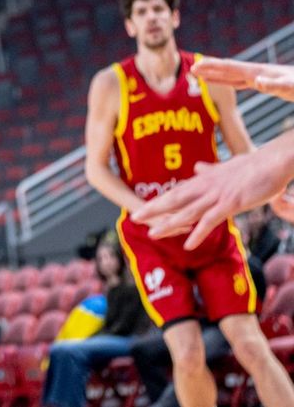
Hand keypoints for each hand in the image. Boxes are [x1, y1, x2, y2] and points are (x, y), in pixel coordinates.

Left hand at [132, 151, 291, 250]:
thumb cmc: (254, 166)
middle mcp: (206, 186)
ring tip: (152, 233)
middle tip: (134, 217)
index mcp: (204, 179)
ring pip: (187, 211)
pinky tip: (188, 244)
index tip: (143, 206)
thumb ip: (210, 170)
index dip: (159, 199)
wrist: (272, 162)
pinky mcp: (231, 203)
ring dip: (169, 223)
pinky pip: (211, 220)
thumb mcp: (227, 168)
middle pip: (174, 199)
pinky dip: (198, 232)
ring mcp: (217, 195)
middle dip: (153, 209)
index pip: (177, 191)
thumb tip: (197, 168)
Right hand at [191, 58, 293, 99]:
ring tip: (200, 74)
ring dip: (215, 74)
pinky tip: (223, 83)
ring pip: (231, 75)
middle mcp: (254, 73)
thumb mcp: (289, 87)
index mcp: (257, 72)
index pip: (230, 68)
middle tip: (191, 69)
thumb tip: (256, 82)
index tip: (196, 66)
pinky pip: (239, 83)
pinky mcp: (262, 84)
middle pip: (227, 69)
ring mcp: (258, 77)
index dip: (212, 67)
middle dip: (209, 68)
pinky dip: (227, 82)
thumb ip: (274, 85)